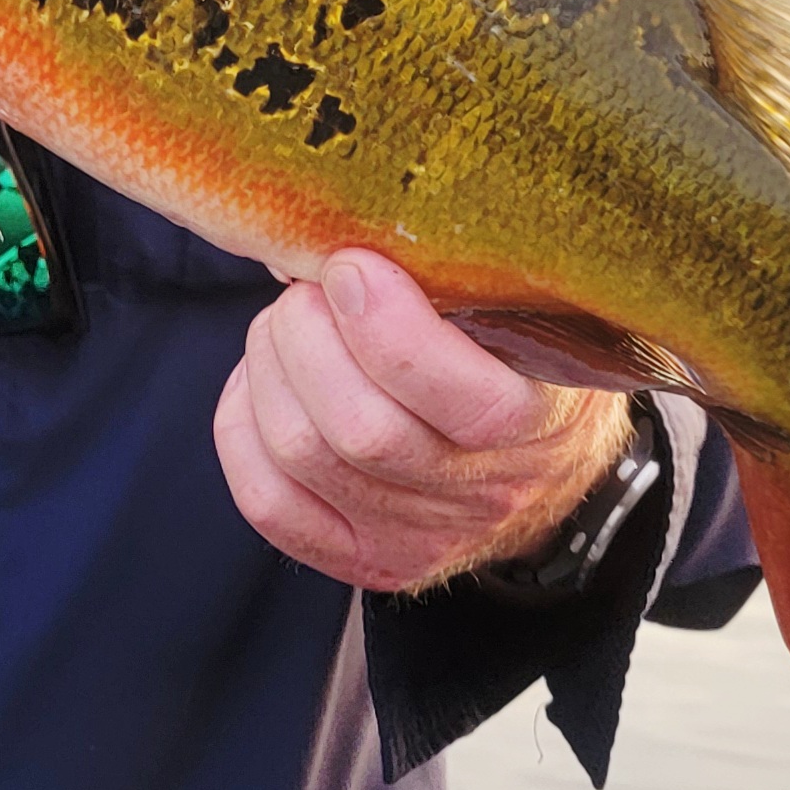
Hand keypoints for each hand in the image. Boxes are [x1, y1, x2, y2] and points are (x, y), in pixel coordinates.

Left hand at [215, 251, 632, 593]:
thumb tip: (342, 230)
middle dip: (308, 336)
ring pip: (302, 455)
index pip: (462, 401)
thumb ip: (463, 278)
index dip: (386, 326)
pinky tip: (263, 383)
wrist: (546, 473)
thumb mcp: (534, 313)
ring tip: (287, 325)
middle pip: (359, 430)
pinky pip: (267, 501)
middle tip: (309, 286)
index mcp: (540, 428)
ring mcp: (415, 541)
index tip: (351, 264)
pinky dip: (243, 425)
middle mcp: (481, 499)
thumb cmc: (529, 364)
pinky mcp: (358, 559)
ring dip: (271, 368)